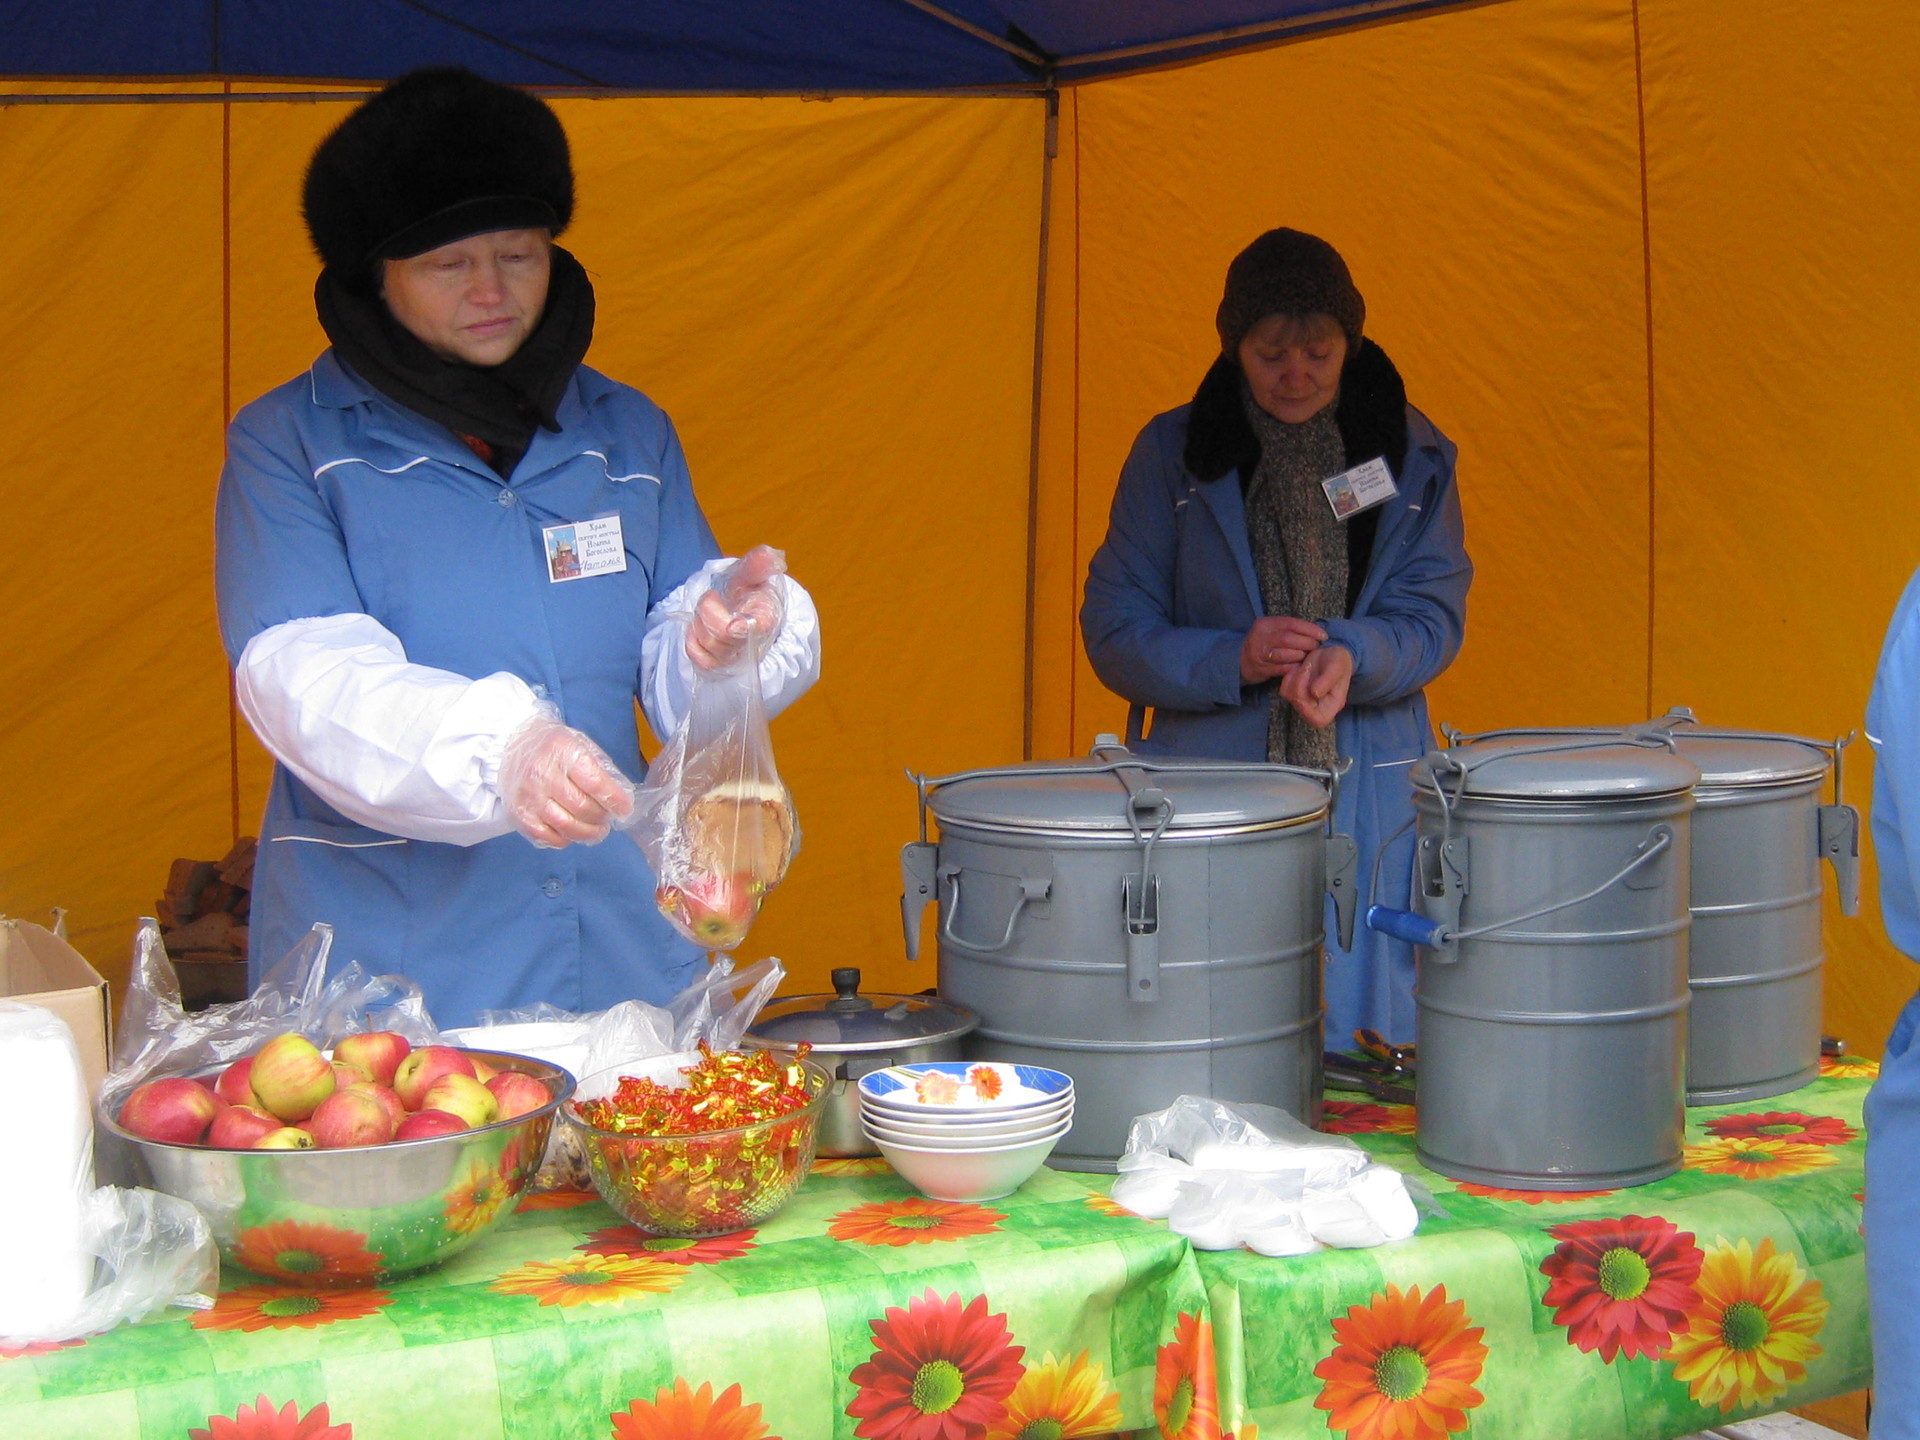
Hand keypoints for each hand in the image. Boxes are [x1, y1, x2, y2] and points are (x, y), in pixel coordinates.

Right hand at [498, 714, 635, 848]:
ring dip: (588, 833)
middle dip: (603, 817)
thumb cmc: (554, 747)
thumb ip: (600, 770)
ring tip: (597, 829)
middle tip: (608, 817)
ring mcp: (528, 796)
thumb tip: (620, 799)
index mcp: (563, 750)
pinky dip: (566, 839)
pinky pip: (547, 837)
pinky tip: (573, 832)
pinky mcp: (518, 814)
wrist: (512, 745)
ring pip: (566, 826)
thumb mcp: (580, 745)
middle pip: (582, 808)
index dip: (615, 801)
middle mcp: (542, 773)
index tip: (624, 809)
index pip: (595, 783)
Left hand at [687, 545, 787, 670]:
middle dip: (707, 610)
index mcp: (764, 619)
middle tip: (711, 596)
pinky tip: (698, 628)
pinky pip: (698, 657)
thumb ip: (757, 565)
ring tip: (707, 613)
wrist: (747, 614)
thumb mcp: (752, 576)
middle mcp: (751, 642)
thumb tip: (770, 554)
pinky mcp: (718, 665)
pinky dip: (692, 640)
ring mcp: (735, 656)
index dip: (740, 627)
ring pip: (708, 645)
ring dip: (699, 623)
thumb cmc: (749, 594)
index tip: (730, 620)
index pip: (754, 629)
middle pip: (722, 635)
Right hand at [1240, 616, 1326, 684]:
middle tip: (1316, 647)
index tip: (1323, 635)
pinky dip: (1294, 667)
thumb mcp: (1272, 631)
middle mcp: (1260, 637)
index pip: (1291, 623)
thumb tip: (1316, 632)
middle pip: (1288, 639)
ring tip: (1307, 656)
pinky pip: (1282, 668)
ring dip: (1300, 656)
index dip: (1309, 629)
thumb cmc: (1264, 644)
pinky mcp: (1261, 669)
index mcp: (1265, 624)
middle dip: (1306, 643)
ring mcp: (1259, 654)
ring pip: (1285, 654)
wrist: (1240, 660)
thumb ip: (1289, 629)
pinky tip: (1300, 666)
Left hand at [1281, 643, 1353, 728]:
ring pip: (1289, 698)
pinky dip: (1288, 678)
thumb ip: (1327, 680)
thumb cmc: (1338, 660)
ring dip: (1294, 680)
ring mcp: (1305, 701)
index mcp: (1333, 704)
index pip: (1318, 720)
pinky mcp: (1295, 692)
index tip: (1308, 690)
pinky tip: (1298, 668)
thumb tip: (1315, 693)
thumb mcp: (1336, 666)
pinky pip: (1284, 690)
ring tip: (1306, 667)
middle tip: (1307, 668)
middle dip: (1299, 686)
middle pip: (1300, 708)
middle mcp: (1318, 706)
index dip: (1307, 711)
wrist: (1330, 652)